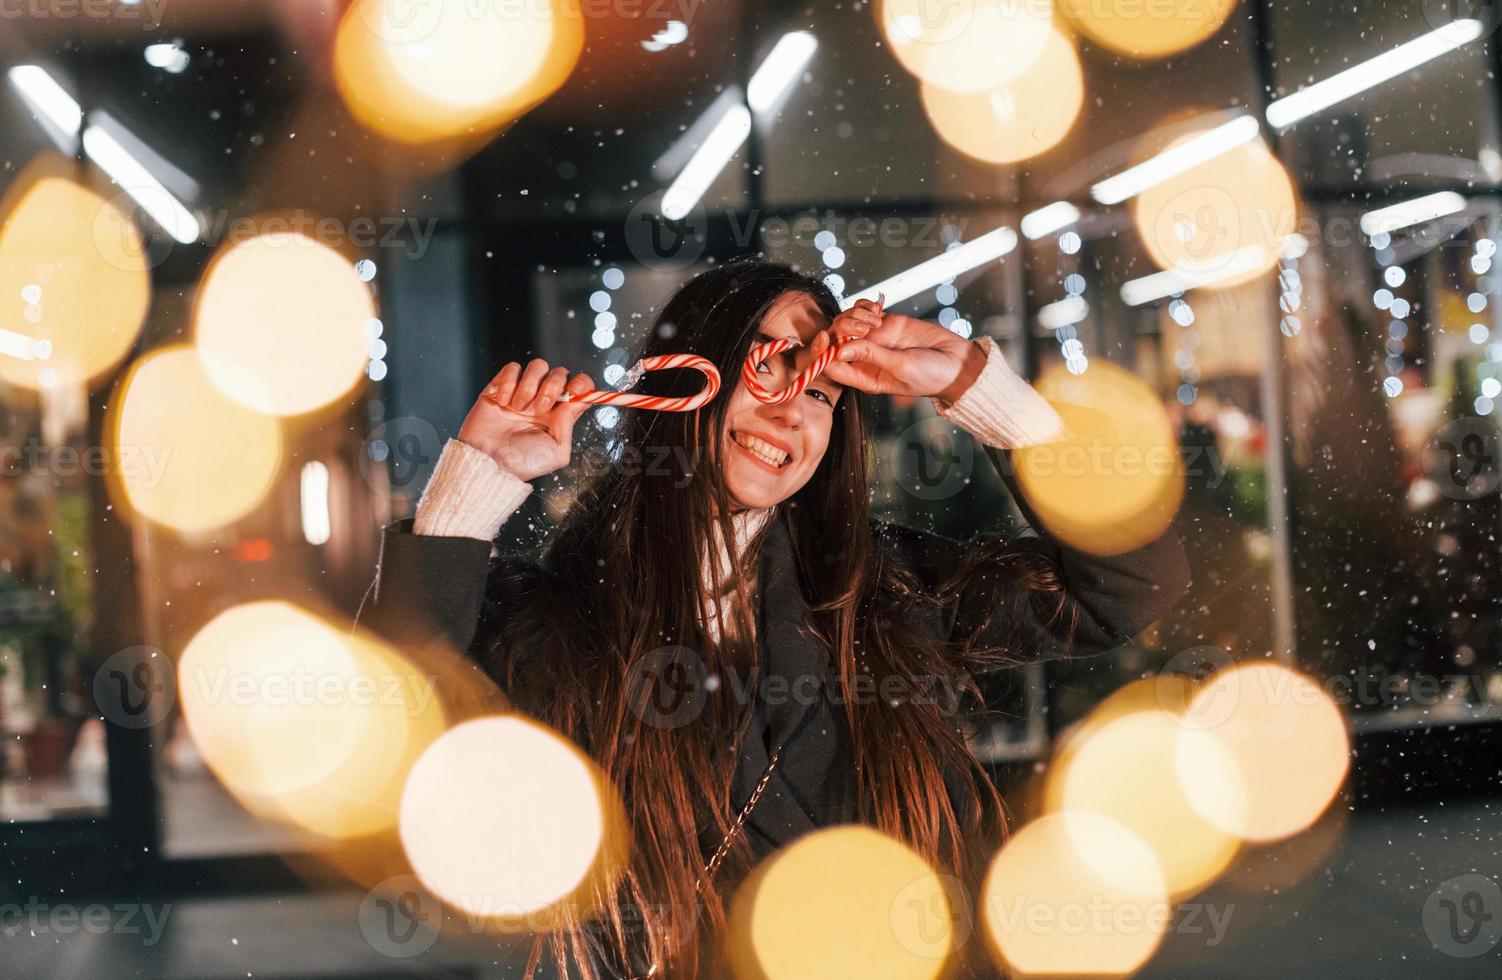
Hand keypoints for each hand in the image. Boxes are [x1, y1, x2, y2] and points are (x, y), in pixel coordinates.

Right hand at [458, 359, 593, 481]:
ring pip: (538, 366)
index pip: (580, 388)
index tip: (575, 391)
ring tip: (519, 409)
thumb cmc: (521, 463)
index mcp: (559, 415)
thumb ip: (570, 423)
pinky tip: (503, 403)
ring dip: (530, 386)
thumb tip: (581, 399)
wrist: (489, 462)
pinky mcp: (500, 386)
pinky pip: (512, 368)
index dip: (582, 383)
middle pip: (560, 372)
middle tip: (540, 408)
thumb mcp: (557, 451)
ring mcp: (522, 392)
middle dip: (553, 387)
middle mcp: (543, 400)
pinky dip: (509, 384)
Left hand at [819, 312, 986, 403]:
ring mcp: (873, 339)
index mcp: (864, 377)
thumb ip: (872, 357)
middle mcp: (864, 358)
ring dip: (854, 315)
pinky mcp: (884, 323)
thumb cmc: (931, 375)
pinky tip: (877, 309)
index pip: (830, 366)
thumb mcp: (901, 368)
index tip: (825, 338)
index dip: (822, 352)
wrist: (955, 360)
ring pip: (846, 322)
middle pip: (835, 340)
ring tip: (875, 319)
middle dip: (841, 328)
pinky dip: (864, 306)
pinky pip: (862, 311)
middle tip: (863, 326)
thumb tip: (840, 350)